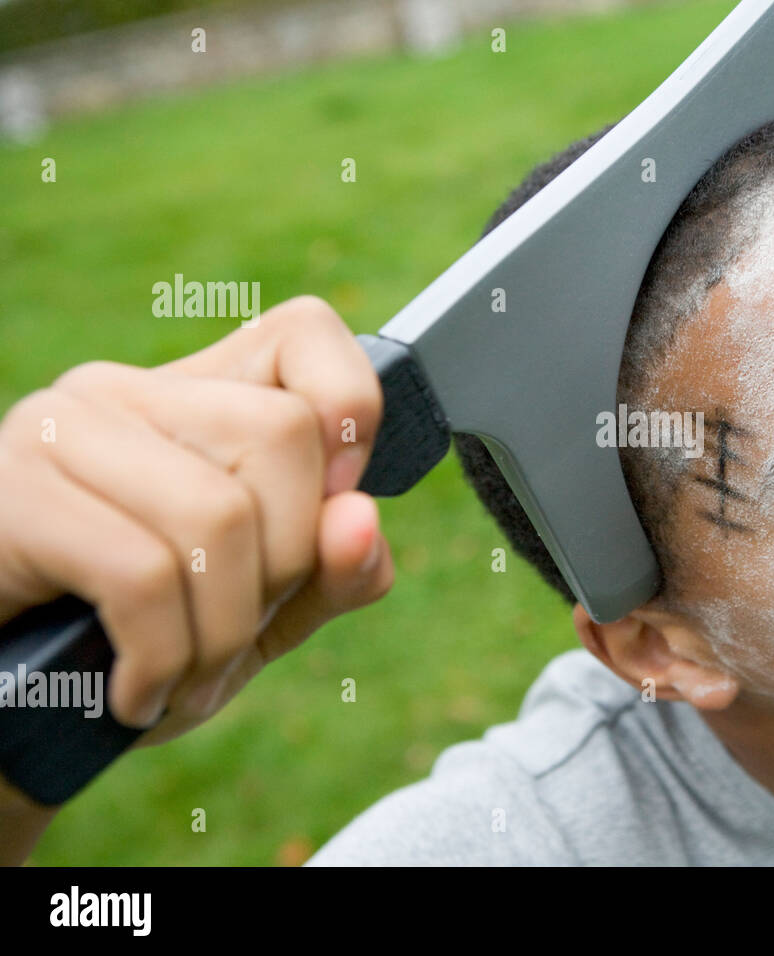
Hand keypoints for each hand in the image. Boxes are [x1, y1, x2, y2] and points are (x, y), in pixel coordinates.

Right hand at [0, 296, 393, 751]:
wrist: (6, 713)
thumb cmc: (132, 652)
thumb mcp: (258, 619)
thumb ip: (331, 572)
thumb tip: (360, 520)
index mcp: (197, 399)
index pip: (304, 332)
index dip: (350, 409)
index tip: (338, 506)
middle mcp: (126, 392)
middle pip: (282, 433)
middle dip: (288, 565)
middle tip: (236, 635)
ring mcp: (61, 431)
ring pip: (219, 512)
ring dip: (223, 633)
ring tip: (185, 679)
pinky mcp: (10, 494)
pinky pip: (143, 574)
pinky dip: (162, 659)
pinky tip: (136, 694)